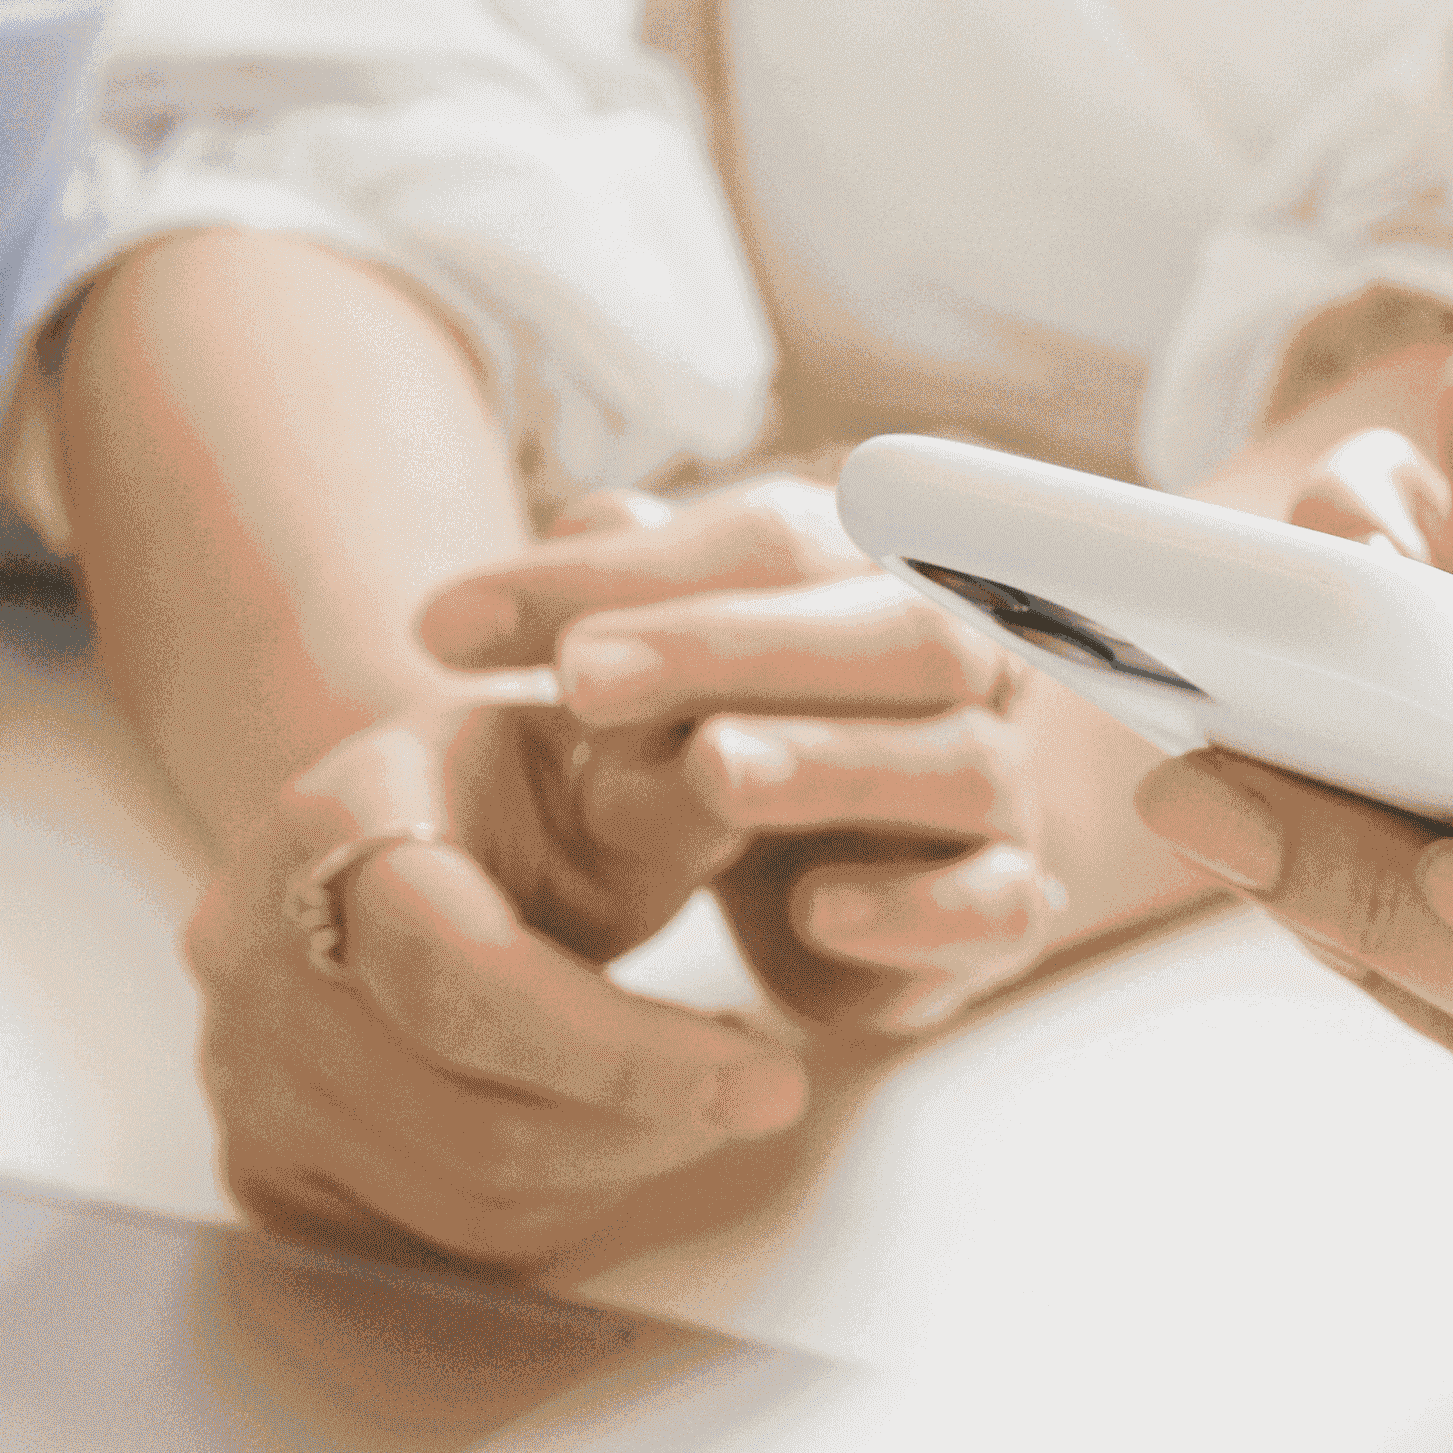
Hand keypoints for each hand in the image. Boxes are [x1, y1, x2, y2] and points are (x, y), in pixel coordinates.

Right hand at [186, 697, 809, 1270]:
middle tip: (759, 1086)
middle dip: (655, 1123)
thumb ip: (669, 790)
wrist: (381, 834)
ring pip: (474, 1204)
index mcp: (333, 826)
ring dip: (620, 1169)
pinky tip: (597, 1127)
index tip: (769, 1082)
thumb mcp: (597, 756)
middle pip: (481, 1123)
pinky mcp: (264, 1167)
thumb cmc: (512, 796)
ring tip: (681, 1089)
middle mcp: (253, 958)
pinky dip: (557, 1208)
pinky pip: (443, 1248)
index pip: (470, 980)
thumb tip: (741, 782)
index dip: (627, 1053)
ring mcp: (246, 1075)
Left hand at [420, 474, 1061, 1031]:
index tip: (466, 630)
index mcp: (876, 573)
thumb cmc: (745, 732)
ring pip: (958, 760)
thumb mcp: (649, 669)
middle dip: (740, 647)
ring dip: (832, 762)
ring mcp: (993, 790)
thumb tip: (451, 616)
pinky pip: (992, 904)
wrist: (852, 869)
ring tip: (711, 772)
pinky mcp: (1000, 910)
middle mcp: (960, 667)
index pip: (777, 540)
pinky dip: (914, 908)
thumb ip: (572, 622)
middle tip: (584, 683)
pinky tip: (816, 912)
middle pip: (899, 629)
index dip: (635, 576)